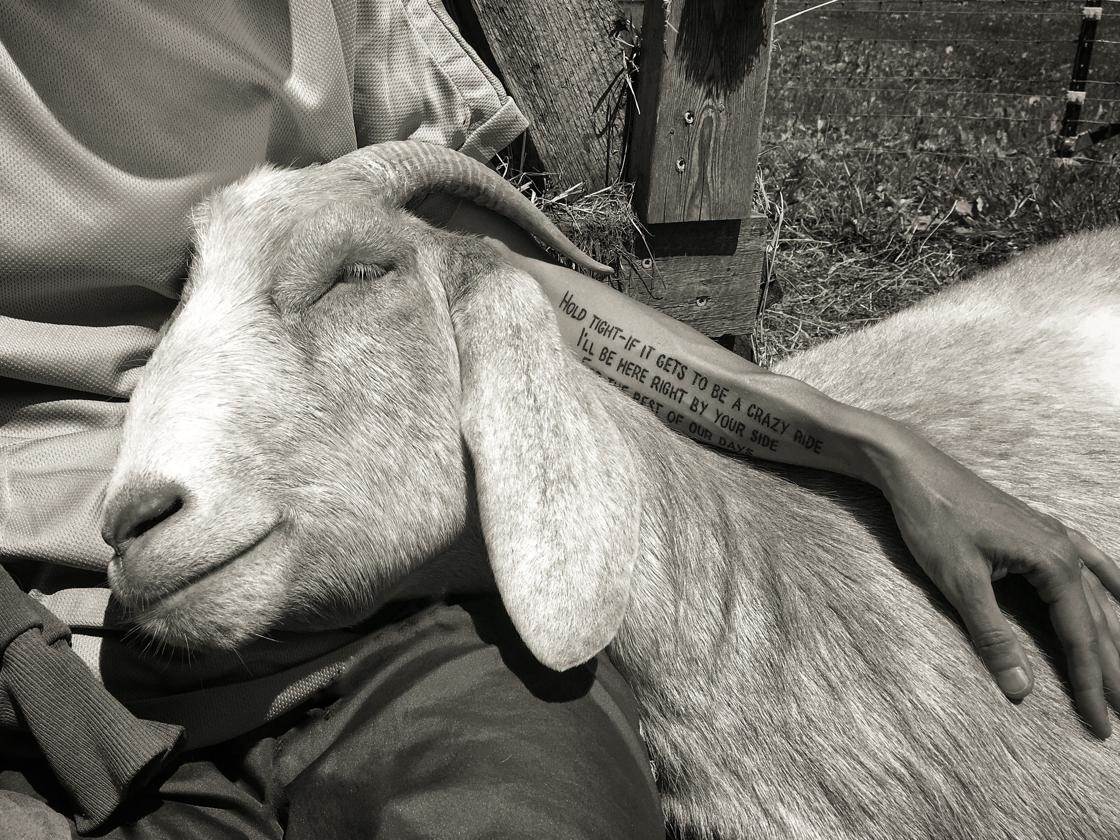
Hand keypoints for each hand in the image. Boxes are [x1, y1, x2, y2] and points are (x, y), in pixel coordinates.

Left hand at [883, 437, 1119, 738]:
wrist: (913, 468)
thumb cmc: (933, 518)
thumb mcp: (958, 580)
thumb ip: (992, 635)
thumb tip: (1020, 689)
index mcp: (1052, 563)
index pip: (1079, 639)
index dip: (1091, 686)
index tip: (1101, 726)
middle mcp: (1065, 548)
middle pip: (1100, 621)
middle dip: (1114, 671)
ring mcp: (1056, 535)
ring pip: (1102, 595)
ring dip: (1118, 635)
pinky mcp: (1039, 529)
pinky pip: (1091, 563)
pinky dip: (1111, 587)